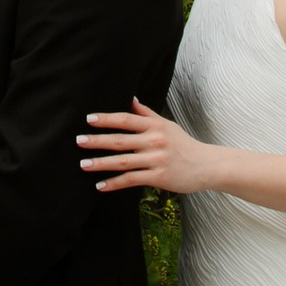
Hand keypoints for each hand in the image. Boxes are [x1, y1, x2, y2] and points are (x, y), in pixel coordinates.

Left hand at [79, 101, 222, 196]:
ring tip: (83, 164)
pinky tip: (100, 186)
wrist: (207, 165)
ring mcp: (156, 160)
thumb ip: (147, 114)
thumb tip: (131, 99)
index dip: (107, 119)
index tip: (89, 119)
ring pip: (123, 161)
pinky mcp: (159, 177)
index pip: (127, 120)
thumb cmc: (184, 144)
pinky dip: (114, 183)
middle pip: (121, 140)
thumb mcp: (167, 125)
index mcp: (155, 126)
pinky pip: (132, 180)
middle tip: (78, 141)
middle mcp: (155, 141)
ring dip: (101, 163)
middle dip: (97, 140)